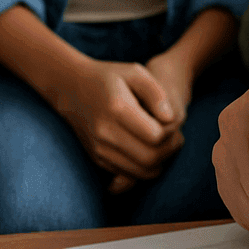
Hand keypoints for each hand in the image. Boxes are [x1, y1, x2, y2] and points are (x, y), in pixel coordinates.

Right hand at [108, 50, 193, 193]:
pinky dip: (144, 168)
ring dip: (160, 163)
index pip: (156, 136)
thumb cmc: (110, 78)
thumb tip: (170, 118)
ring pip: (141, 172)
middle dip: (170, 151)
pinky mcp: (97, 159)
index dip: (171, 133)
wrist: (71, 89)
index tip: (170, 122)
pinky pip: (129, 175)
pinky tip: (147, 150)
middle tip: (176, 138)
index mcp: (117, 108)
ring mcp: (99, 148)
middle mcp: (105, 132)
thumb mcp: (135, 73)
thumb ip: (156, 93)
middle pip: (150, 158)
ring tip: (164, 145)